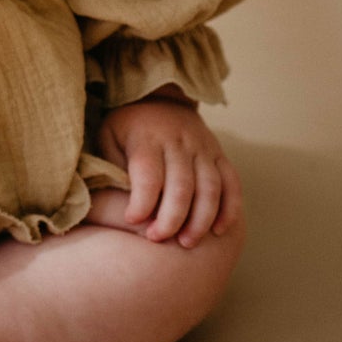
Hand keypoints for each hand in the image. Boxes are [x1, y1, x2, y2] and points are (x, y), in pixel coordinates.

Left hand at [94, 93, 242, 248]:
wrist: (161, 98)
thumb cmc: (128, 128)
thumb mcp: (109, 137)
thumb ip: (113, 168)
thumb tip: (119, 204)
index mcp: (147, 138)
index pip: (148, 174)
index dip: (141, 202)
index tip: (132, 221)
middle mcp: (179, 142)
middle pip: (182, 186)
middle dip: (171, 218)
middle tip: (158, 239)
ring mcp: (204, 148)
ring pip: (210, 188)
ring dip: (201, 220)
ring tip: (186, 243)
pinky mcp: (219, 155)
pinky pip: (232, 183)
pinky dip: (230, 209)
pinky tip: (218, 231)